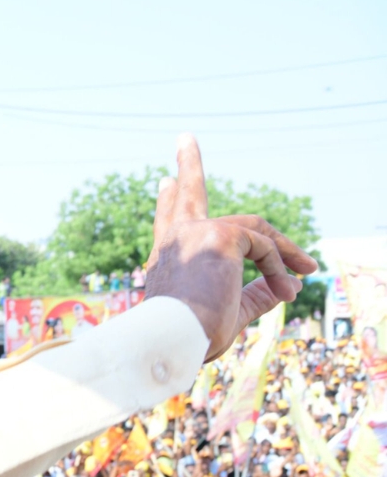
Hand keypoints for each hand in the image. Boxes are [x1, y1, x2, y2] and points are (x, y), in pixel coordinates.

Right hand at [144, 134, 317, 360]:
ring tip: (309, 264)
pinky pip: (263, 247)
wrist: (173, 337)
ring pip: (251, 227)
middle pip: (185, 196)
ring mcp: (194, 233)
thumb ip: (253, 295)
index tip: (167, 184)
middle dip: (188, 164)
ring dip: (284, 248)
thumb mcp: (227, 313)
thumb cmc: (191, 335)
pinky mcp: (219, 235)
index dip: (169, 204)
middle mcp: (174, 242)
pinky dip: (279, 268)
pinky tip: (287, 289)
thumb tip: (285, 285)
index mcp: (167, 260)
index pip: (169, 226)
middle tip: (185, 139)